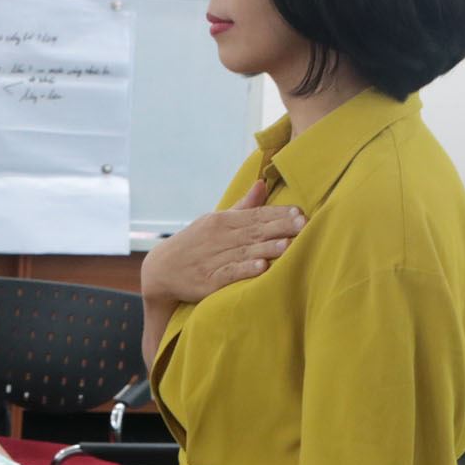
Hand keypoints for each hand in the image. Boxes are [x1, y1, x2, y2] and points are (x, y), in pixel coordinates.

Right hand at [141, 179, 304, 305]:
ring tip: (287, 245)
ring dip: (266, 248)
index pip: (254, 215)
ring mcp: (212, 259)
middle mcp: (217, 238)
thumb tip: (262, 183)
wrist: (161, 269)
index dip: (277, 214)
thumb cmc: (195, 244)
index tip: (299, 213)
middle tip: (303, 225)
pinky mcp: (208, 280)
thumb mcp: (215, 221)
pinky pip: (228, 273)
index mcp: (221, 221)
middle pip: (253, 232)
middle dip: (278, 228)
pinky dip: (244, 270)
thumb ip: (243, 206)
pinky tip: (261, 267)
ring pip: (243, 252)